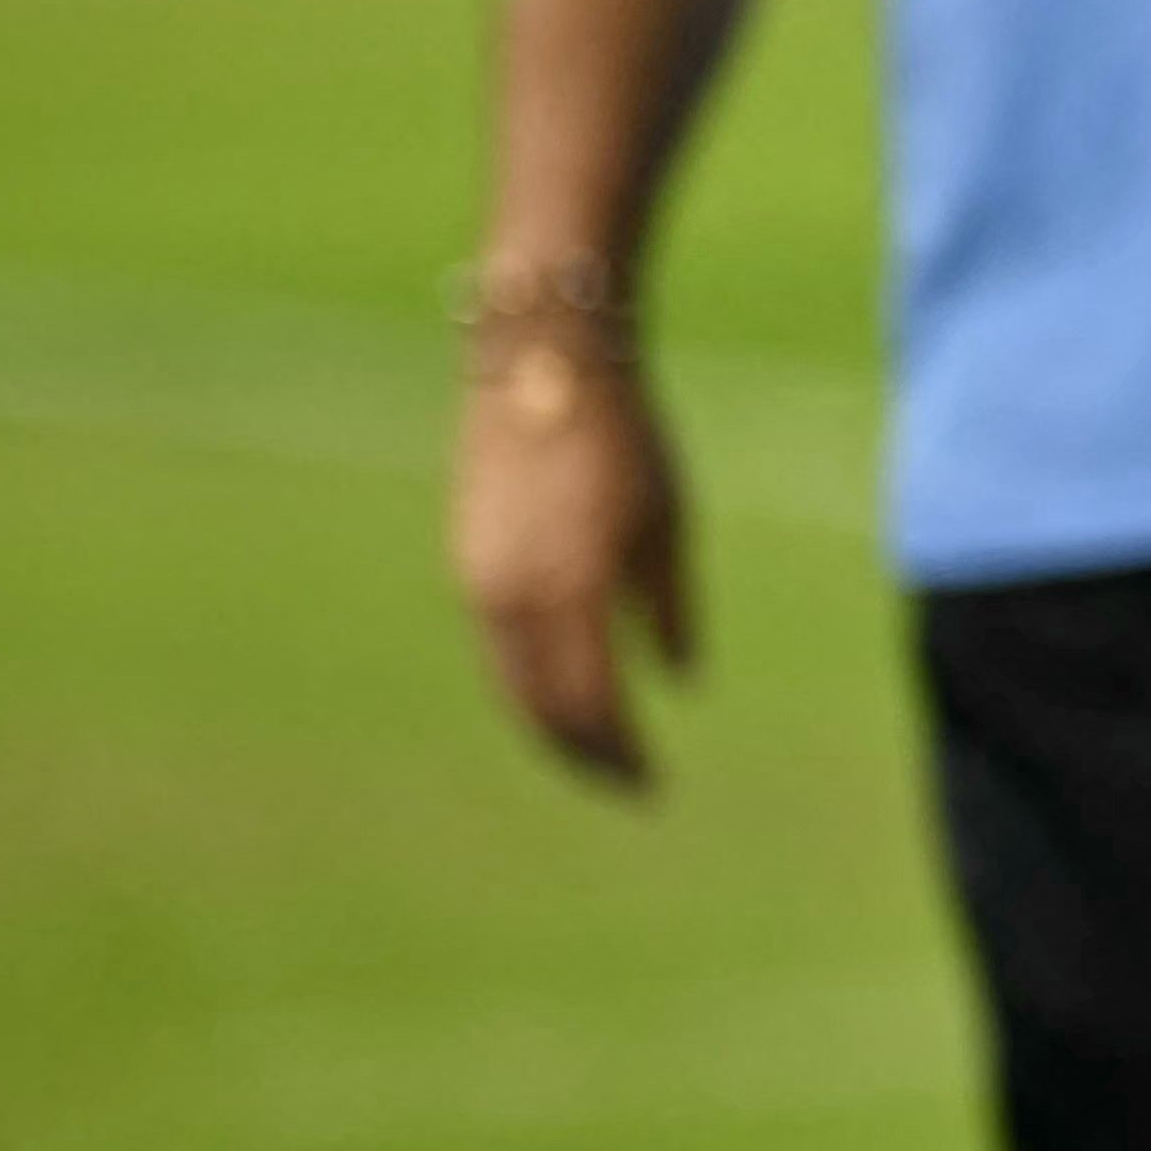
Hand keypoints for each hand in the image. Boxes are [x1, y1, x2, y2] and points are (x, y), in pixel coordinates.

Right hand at [447, 334, 696, 793]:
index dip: (622, 754)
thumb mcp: (669, 523)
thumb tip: (680, 684)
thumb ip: (671, 610)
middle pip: (543, 710)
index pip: (592, 703)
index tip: (655, 785)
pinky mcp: (470, 563)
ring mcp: (482, 580)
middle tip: (628, 787)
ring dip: (553, 729)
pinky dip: (528, 686)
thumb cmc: (627, 439)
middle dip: (586, 756)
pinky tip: (562, 697)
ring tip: (598, 756)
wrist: (542, 364)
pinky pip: (498, 649)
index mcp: (575, 588)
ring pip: (512, 685)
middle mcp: (516, 595)